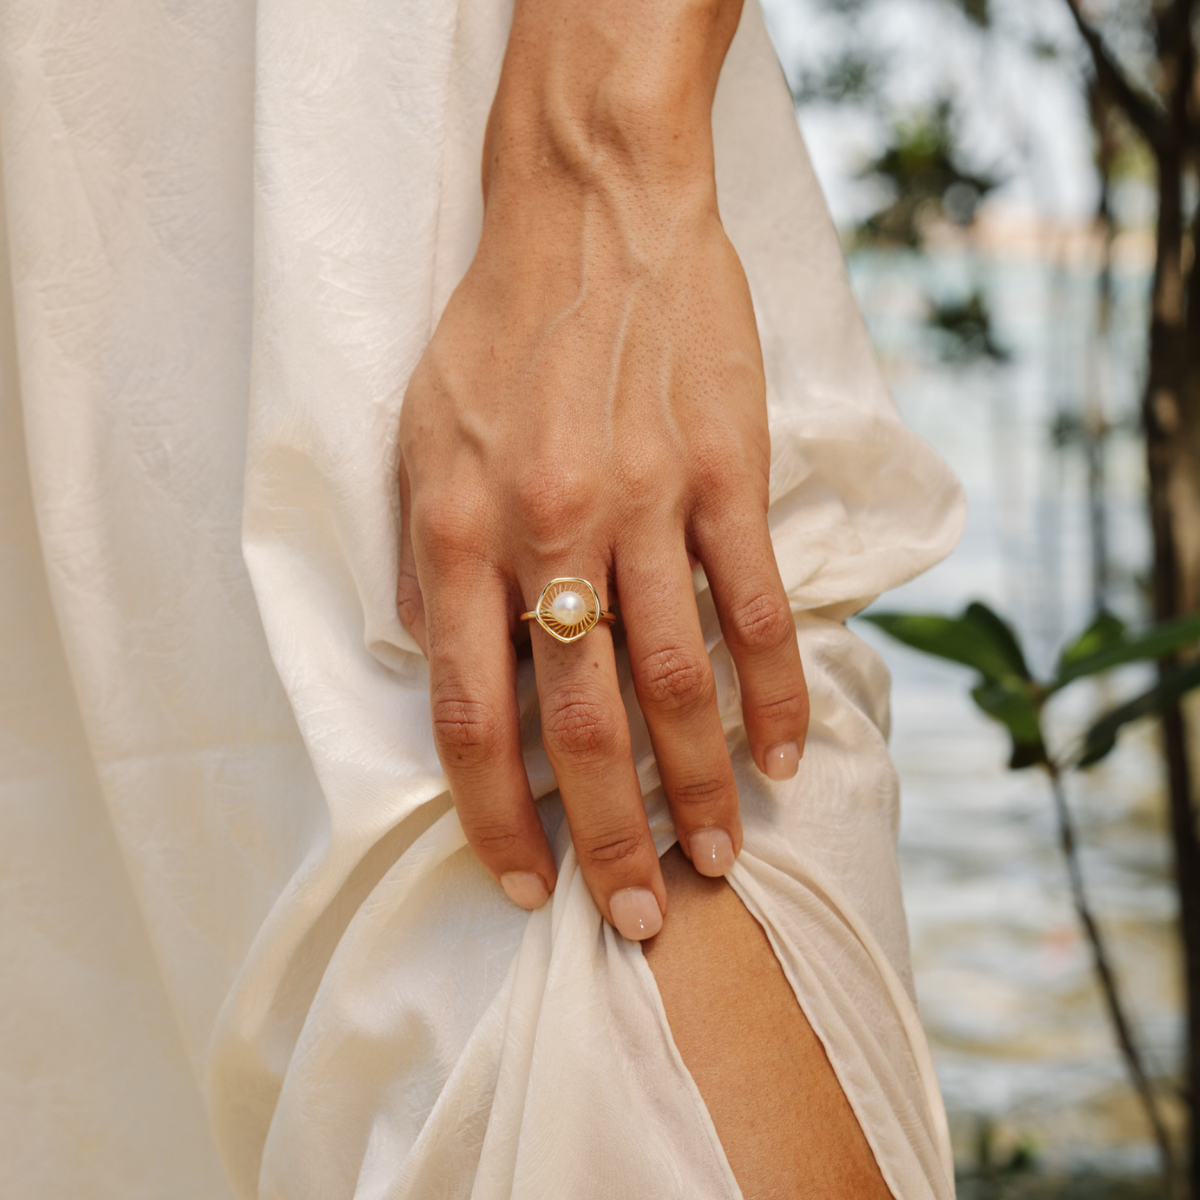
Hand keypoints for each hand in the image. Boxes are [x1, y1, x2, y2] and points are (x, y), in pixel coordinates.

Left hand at [396, 0, 807, 939]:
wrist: (593, 215)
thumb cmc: (496, 331)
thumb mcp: (417, 439)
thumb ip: (421, 561)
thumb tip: (436, 663)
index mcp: (461, 532)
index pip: (469, 711)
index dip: (493, 814)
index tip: (520, 881)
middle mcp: (552, 532)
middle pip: (578, 721)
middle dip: (605, 835)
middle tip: (632, 914)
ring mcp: (647, 505)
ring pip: (675, 681)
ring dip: (698, 784)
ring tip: (715, 857)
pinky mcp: (724, 474)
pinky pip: (752, 605)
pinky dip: (770, 690)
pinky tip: (781, 752)